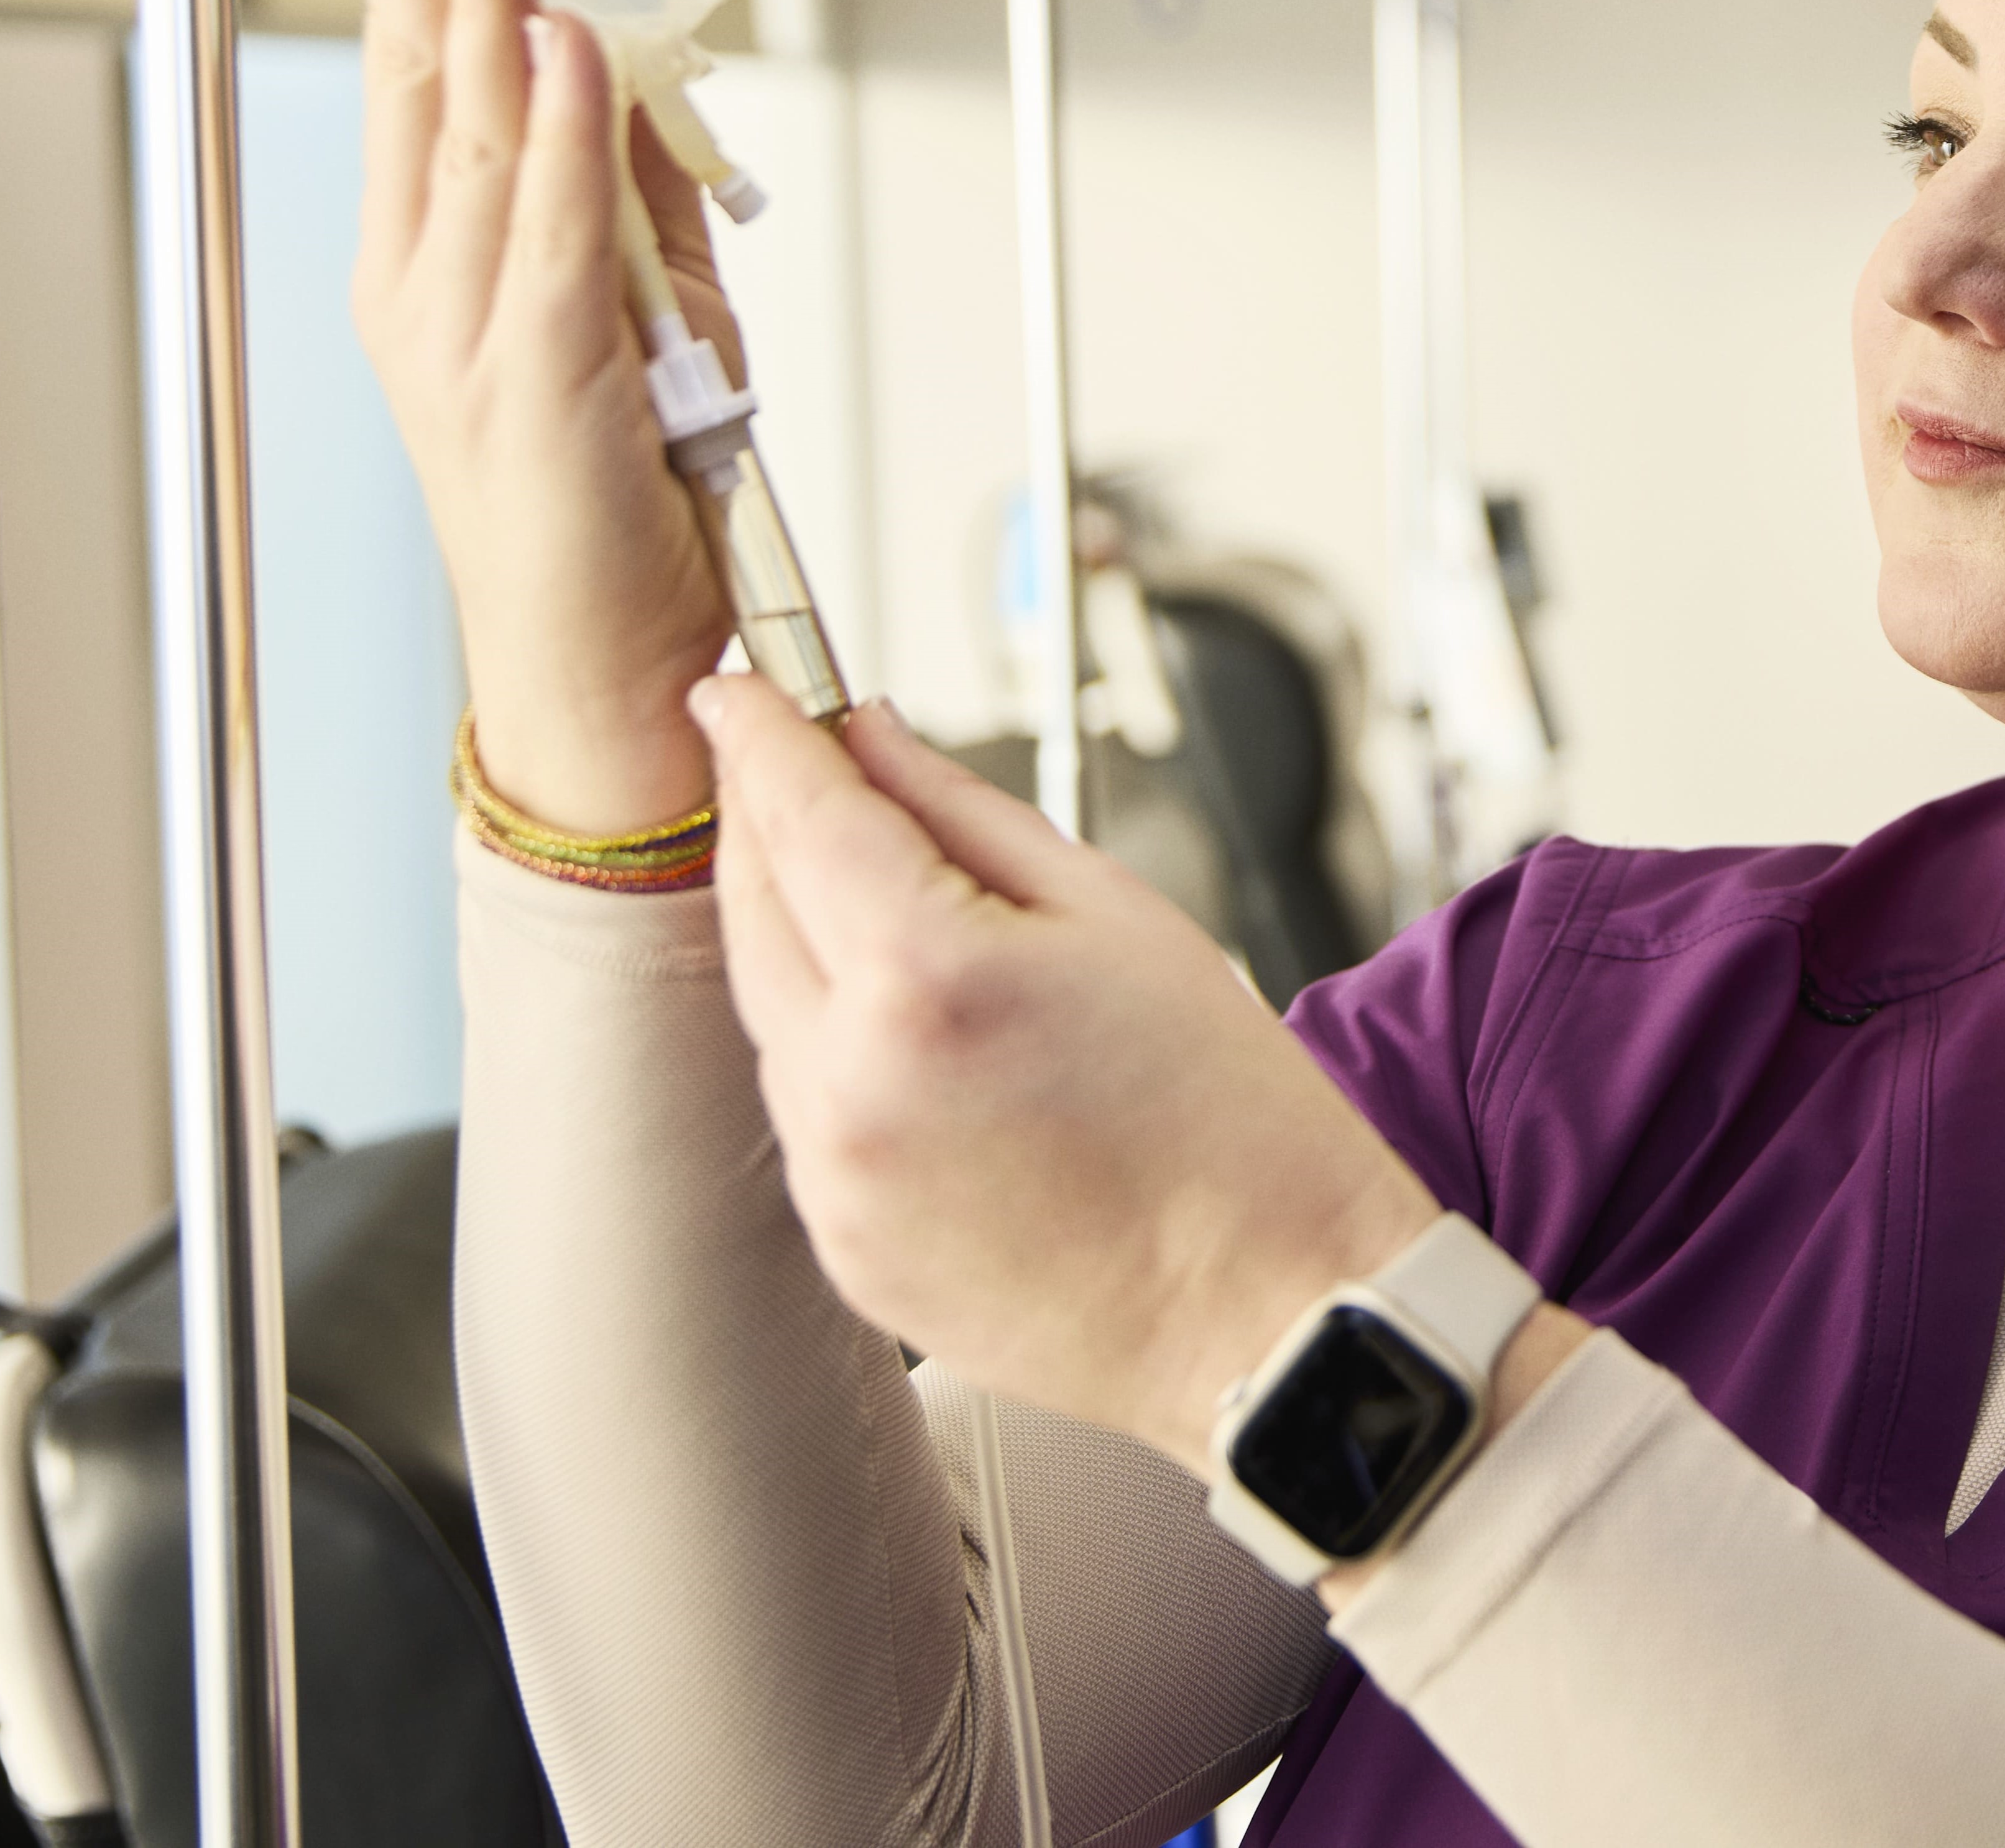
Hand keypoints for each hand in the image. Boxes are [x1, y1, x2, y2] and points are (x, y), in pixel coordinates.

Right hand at [345, 0, 736, 833]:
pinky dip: (565, 131)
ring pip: (480, 131)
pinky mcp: (542, 379)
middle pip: (424, 68)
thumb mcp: (639, 310)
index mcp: (435, 256)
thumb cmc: (617, 500)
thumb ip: (630, 191)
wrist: (600, 669)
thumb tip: (639, 75)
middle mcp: (429, 282)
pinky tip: (564, 44)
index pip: (420, 59)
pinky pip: (555, 231)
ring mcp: (471, 332)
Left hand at [698, 677, 1441, 1472]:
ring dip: (801, 936)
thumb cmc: (1227, 1117)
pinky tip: (922, 1036)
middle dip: (768, 821)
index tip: (735, 690)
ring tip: (902, 914)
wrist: (1269, 1314)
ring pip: (765, 1006)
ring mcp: (836, 1179)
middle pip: (753, 904)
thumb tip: (868, 739)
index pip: (797, 813)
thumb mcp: (1112, 909)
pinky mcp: (842, 1247)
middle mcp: (852, 1085)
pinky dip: (831, 1043)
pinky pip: (800, 1105)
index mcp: (927, 980)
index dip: (758, 733)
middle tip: (800, 764)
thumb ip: (963, 811)